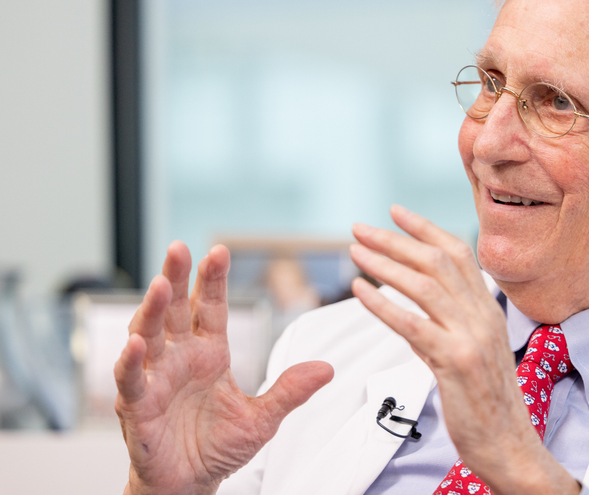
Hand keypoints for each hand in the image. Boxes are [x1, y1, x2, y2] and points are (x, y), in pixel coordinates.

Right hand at [114, 242, 333, 494]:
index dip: (213, 280)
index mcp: (209, 353)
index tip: (219, 251)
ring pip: (148, 336)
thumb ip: (290, 391)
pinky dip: (131, 362)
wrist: (190, 482)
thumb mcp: (263, 419)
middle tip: (180, 248)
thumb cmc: (218, 446)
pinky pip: (131, 380)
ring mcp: (155, 379)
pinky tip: (136, 344)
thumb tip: (326, 369)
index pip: (211, 308)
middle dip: (176, 278)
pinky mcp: (136, 406)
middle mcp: (180, 358)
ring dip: (152, 310)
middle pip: (176, 310)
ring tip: (160, 285)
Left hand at [349, 205, 578, 494]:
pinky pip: (412, 325)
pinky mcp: (455, 362)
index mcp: (488, 309)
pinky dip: (382, 304)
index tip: (395, 212)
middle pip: (437, 262)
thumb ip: (445, 322)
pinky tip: (360, 292)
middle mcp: (482, 316)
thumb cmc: (485, 401)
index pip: (458, 253)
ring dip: (385, 265)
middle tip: (361, 229)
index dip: (425, 229)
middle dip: (395, 240)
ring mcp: (471, 337)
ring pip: (424, 286)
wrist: (508, 443)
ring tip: (355, 253)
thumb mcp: (471, 350)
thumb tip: (411, 302)